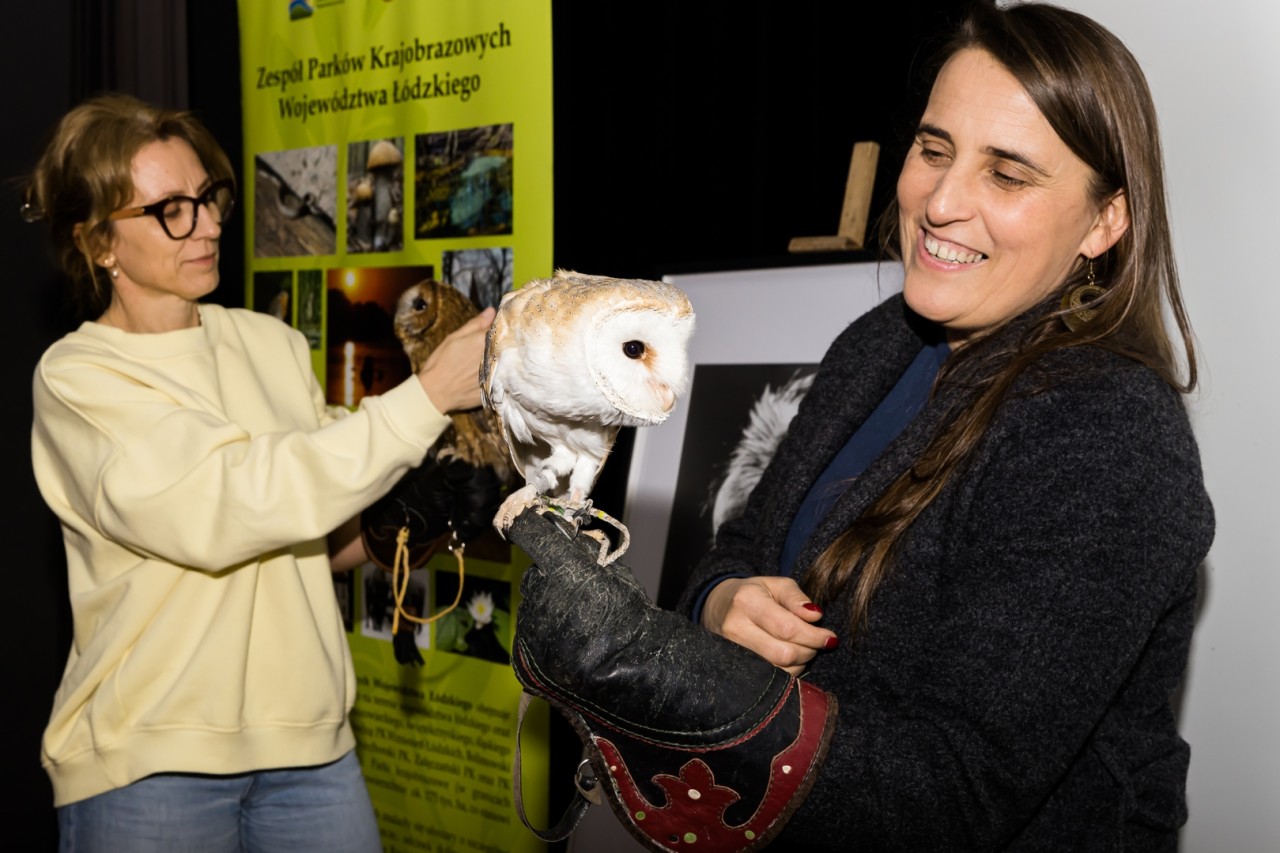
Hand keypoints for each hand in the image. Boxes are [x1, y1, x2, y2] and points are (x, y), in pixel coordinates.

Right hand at [417, 307, 495, 412]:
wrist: (435, 392)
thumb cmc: (441, 363)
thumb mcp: (454, 338)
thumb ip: (475, 324)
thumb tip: (491, 311)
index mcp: (484, 341)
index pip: (501, 329)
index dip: (501, 328)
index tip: (499, 329)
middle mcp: (494, 356)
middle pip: (505, 346)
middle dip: (503, 344)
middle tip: (495, 346)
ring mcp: (496, 373)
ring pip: (507, 361)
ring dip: (503, 358)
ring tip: (493, 361)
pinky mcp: (495, 388)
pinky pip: (503, 378)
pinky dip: (500, 375)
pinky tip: (491, 375)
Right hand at [700, 576, 835, 675]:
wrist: (718, 607)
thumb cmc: (754, 593)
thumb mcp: (775, 585)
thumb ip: (797, 598)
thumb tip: (816, 617)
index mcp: (747, 601)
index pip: (787, 628)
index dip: (814, 636)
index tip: (830, 638)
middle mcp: (735, 628)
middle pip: (784, 653)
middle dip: (809, 650)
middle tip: (817, 642)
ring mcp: (732, 651)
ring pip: (779, 670)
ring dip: (800, 662)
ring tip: (803, 646)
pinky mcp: (735, 667)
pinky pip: (771, 678)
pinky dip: (788, 670)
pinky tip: (790, 657)